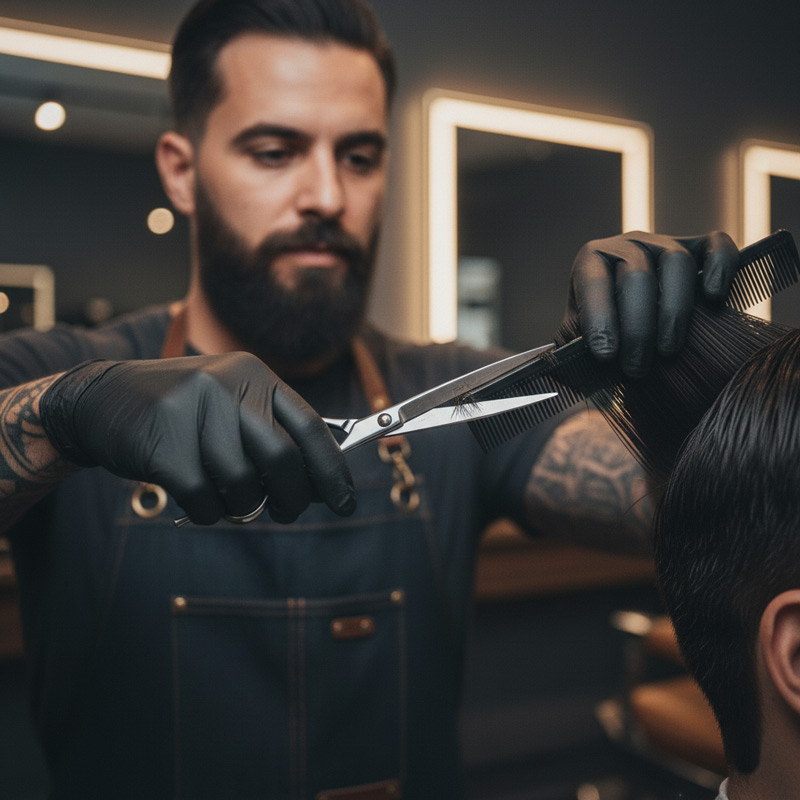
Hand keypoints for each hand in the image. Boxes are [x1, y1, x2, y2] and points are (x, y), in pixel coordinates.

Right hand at [39, 353, 355, 524]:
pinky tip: (197, 500)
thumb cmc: (181, 413)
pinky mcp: (164, 445)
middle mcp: (229, 385)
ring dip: (242, 506)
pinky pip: (205, 500)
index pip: (311, 427)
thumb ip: (272, 433)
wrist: (102, 399)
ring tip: (228, 498)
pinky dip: (207, 512)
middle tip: (288, 512)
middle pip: (283, 458)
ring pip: (244, 484)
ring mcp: (195, 412)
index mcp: (254, 376)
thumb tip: (321, 479)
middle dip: (293, 497)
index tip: (345, 500)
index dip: (333, 469)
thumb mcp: (229, 404)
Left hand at [559, 230, 739, 375]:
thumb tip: (572, 367)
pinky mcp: (701, 248)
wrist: (629, 324)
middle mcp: (628, 245)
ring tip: (668, 351)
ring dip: (674, 311)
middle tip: (636, 368)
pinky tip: (715, 298)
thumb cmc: (602, 334)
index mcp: (591, 260)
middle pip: (637, 276)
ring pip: (677, 263)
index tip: (605, 355)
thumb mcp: (577, 339)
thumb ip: (572, 348)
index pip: (594, 283)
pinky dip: (721, 266)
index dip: (600, 319)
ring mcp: (665, 243)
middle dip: (637, 328)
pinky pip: (718, 244)